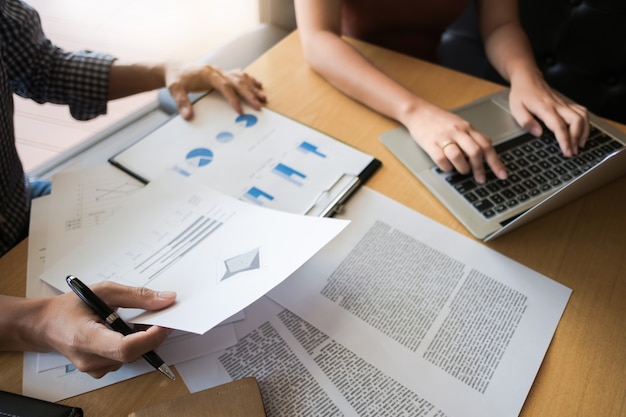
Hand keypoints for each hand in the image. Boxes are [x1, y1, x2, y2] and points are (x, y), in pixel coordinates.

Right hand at [40, 282, 175, 377]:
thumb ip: (137, 295)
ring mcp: (94, 368)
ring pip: (132, 357)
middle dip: (152, 336)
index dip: (149, 338)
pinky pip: (125, 360)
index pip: (124, 348)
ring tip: (139, 320)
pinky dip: (133, 345)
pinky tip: (127, 331)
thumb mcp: (103, 291)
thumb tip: (166, 299)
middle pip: (132, 354)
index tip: (164, 324)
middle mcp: (89, 359)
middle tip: (161, 317)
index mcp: (85, 338)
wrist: (46, 324)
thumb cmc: (70, 307)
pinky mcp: (99, 370)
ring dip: (143, 340)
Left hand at [165, 63, 266, 119]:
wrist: (174, 68)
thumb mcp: (174, 89)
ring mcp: (221, 71)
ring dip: (253, 87)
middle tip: (258, 106)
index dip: (233, 98)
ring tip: (263, 97)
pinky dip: (250, 80)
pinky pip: (239, 75)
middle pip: (237, 82)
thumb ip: (181, 102)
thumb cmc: (176, 78)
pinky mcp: (222, 73)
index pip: (224, 86)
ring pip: (241, 78)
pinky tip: (258, 85)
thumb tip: (188, 116)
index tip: (239, 110)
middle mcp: (217, 71)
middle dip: (249, 94)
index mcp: (208, 73)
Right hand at [404, 103, 506, 182]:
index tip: (502, 174)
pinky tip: (447, 167)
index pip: (486, 145)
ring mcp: (443, 137)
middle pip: (475, 151)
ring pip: (458, 155)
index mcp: (467, 127)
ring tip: (462, 171)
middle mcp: (457, 131)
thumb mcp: (460, 125)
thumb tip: (486, 152)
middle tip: (480, 178)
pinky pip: (441, 159)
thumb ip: (472, 137)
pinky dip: (446, 167)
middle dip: (480, 168)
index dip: (496, 162)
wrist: (418, 111)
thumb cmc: (439, 120)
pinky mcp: (430, 143)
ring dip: (462, 168)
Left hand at [508, 74, 588, 156]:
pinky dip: (585, 123)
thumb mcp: (515, 108)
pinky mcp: (566, 103)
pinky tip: (581, 133)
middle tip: (573, 152)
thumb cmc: (521, 93)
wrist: (527, 78)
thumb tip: (538, 133)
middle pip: (576, 120)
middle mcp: (557, 105)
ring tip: (580, 145)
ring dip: (584, 131)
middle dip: (577, 138)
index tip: (567, 152)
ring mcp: (564, 103)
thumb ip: (526, 122)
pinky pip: (582, 112)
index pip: (559, 126)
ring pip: (583, 115)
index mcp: (544, 108)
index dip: (565, 140)